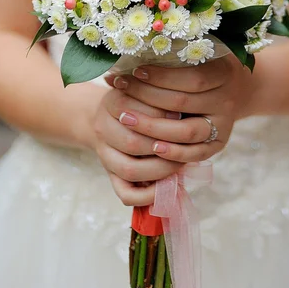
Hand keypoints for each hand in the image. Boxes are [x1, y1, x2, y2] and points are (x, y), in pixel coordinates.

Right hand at [92, 84, 182, 206]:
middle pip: (132, 143)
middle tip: (186, 144)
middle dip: (164, 146)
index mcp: (112, 103)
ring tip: (180, 163)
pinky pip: (126, 194)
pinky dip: (147, 195)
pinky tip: (165, 187)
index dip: (160, 116)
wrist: (111, 116)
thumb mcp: (145, 92)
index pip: (133, 110)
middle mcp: (103, 129)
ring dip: (160, 170)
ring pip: (129, 170)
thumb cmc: (139, 102)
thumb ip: (159, 99)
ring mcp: (104, 154)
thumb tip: (180, 115)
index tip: (181, 115)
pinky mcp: (110, 175)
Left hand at [105, 54, 252, 164]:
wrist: (238, 89)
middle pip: (182, 102)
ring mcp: (224, 124)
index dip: (161, 75)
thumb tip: (134, 52)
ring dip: (153, 127)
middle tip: (118, 90)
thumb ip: (177, 54)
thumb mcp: (201, 54)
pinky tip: (153, 148)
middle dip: (146, 96)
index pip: (190, 77)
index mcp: (223, 73)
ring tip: (126, 118)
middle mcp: (225, 100)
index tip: (134, 71)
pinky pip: (197, 153)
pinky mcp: (219, 144)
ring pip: (188, 131)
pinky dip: (175, 153)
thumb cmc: (207, 67)